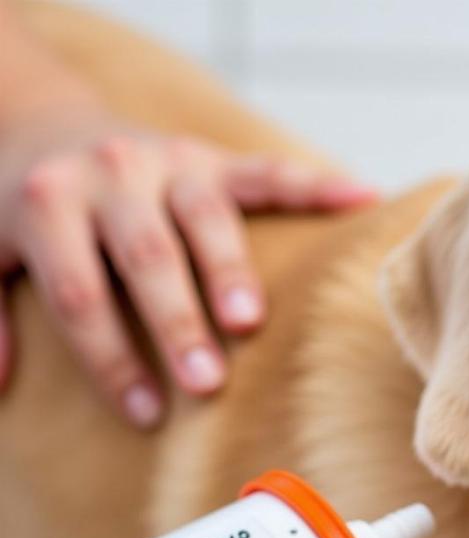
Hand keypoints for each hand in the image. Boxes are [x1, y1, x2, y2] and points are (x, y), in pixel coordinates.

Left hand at [0, 113, 376, 425]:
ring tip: (250, 323)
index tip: (143, 413)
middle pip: (146, 256)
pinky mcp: (210, 156)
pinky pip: (268, 171)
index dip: (108, 357)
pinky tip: (362, 198)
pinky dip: (317, 185)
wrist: (44, 122)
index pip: (79, 293)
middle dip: (177, 322)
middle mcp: (110, 174)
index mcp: (47, 203)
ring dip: (231, 269)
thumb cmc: (22, 208)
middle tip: (206, 383)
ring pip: (206, 216)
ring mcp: (168, 161)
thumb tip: (0, 381)